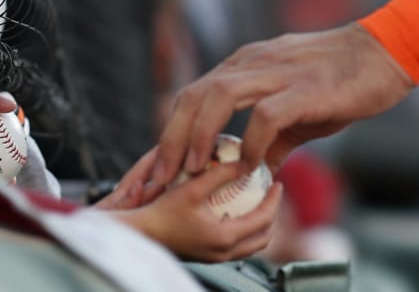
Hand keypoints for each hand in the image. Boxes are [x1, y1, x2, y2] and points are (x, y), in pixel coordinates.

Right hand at [104, 157, 281, 262]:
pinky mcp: (207, 256)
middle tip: (271, 194)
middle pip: (263, 238)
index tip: (277, 184)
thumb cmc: (162, 213)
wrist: (141, 234)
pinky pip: (236, 247)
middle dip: (272, 216)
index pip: (263, 220)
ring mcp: (215, 258)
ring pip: (251, 246)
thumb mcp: (192, 188)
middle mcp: (223, 253)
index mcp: (225, 237)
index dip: (274, 201)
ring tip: (258, 203)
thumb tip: (243, 161)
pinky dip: (244, 231)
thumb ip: (220, 174)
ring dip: (259, 226)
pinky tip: (235, 213)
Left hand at [150, 25, 413, 189]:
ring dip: (198, 135)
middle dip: (171, 138)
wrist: (385, 54)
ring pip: (218, 97)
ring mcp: (277, 73)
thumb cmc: (341, 82)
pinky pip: (265, 117)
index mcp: (245, 66)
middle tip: (160, 177)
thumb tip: (254, 172)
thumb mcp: (297, 109)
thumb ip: (272, 138)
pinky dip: (251, 144)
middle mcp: (252, 64)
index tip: (158, 169)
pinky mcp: (304, 89)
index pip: (192, 95)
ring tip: (192, 170)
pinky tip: (248, 168)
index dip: (170, 132)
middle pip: (193, 95)